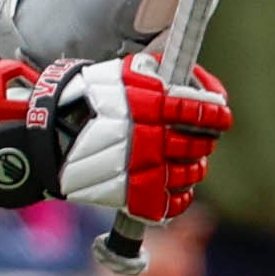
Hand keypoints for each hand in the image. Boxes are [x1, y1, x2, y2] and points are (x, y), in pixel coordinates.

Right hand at [56, 52, 232, 221]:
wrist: (53, 135)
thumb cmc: (91, 98)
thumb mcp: (125, 73)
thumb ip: (161, 74)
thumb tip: (196, 80)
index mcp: (151, 105)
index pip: (202, 112)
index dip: (217, 114)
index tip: (221, 115)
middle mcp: (151, 139)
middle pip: (199, 144)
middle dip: (204, 139)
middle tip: (199, 136)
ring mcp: (144, 170)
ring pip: (191, 173)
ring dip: (194, 166)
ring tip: (187, 159)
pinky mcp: (136, 196)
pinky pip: (174, 202)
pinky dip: (180, 194)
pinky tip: (174, 183)